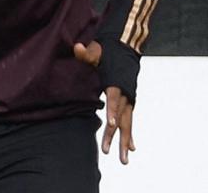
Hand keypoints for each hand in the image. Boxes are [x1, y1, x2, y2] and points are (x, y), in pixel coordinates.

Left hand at [73, 41, 136, 163]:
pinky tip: (130, 148)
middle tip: (108, 151)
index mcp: (116, 82)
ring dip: (124, 141)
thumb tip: (77, 47)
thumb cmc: (107, 51)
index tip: (110, 123)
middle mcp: (125, 93)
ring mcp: (129, 99)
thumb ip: (86, 52)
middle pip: (121, 117)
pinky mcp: (129, 102)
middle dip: (115, 135)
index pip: (114, 98)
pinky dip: (130, 134)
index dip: (113, 110)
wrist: (124, 48)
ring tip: (123, 160)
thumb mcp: (96, 50)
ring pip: (127, 123)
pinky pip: (129, 121)